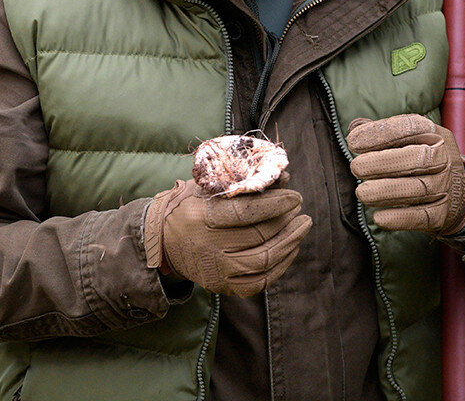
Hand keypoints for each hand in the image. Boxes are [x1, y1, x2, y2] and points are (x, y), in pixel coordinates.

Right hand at [143, 179, 311, 296]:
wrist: (163, 242)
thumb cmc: (190, 206)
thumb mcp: (207, 187)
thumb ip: (242, 182)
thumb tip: (283, 178)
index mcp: (201, 216)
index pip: (246, 212)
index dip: (276, 204)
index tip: (295, 196)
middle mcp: (207, 246)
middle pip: (259, 236)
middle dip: (286, 222)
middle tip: (299, 210)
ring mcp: (215, 270)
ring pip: (264, 261)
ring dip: (289, 243)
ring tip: (301, 226)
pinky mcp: (221, 286)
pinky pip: (259, 282)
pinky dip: (280, 266)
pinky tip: (290, 249)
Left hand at [346, 114, 464, 234]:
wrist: (453, 192)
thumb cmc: (416, 158)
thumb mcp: (404, 139)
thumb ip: (379, 132)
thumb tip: (355, 128)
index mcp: (432, 133)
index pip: (411, 127)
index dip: (381, 133)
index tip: (353, 142)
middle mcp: (443, 157)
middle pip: (417, 159)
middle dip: (382, 163)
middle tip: (356, 168)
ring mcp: (446, 186)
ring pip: (419, 189)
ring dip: (386, 191)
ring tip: (362, 193)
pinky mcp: (443, 213)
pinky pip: (423, 217)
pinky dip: (400, 218)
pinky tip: (378, 218)